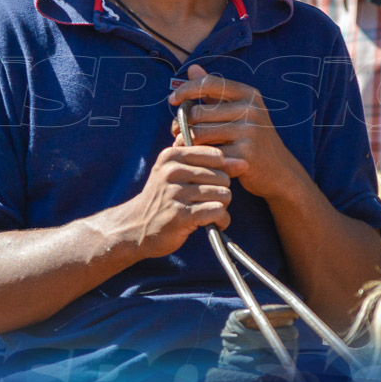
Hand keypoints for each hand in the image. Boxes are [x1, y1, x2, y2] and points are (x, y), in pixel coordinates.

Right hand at [122, 145, 245, 258]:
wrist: (136, 226)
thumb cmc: (164, 197)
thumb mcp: (178, 173)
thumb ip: (210, 166)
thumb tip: (244, 163)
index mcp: (172, 155)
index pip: (216, 156)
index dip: (220, 172)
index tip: (209, 183)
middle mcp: (172, 171)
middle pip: (223, 177)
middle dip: (221, 192)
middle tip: (207, 202)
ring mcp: (175, 193)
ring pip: (223, 195)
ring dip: (222, 207)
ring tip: (208, 212)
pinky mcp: (181, 215)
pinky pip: (218, 211)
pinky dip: (221, 220)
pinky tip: (212, 223)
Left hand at [169, 64, 296, 199]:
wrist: (279, 171)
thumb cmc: (252, 138)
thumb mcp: (238, 110)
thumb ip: (214, 91)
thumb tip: (192, 68)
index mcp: (248, 94)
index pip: (209, 83)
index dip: (186, 89)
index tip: (172, 100)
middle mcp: (251, 109)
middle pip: (198, 112)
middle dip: (182, 124)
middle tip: (176, 133)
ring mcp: (249, 132)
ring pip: (198, 133)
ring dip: (186, 142)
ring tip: (185, 146)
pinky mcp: (245, 155)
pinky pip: (207, 153)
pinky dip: (199, 157)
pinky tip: (199, 160)